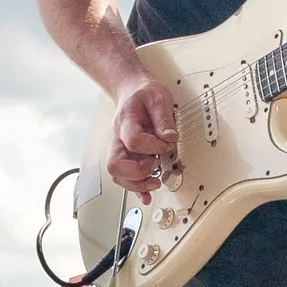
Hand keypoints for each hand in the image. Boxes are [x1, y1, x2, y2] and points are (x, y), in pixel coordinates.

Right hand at [107, 72, 179, 187]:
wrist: (132, 91)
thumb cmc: (143, 94)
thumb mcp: (158, 98)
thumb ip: (164, 119)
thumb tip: (170, 138)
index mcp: (126, 122)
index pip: (133, 140)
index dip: (152, 147)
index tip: (166, 144)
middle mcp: (119, 139)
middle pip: (116, 165)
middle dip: (137, 173)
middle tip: (155, 167)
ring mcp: (121, 149)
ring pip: (119, 176)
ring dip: (137, 184)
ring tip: (156, 182)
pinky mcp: (127, 156)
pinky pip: (126, 178)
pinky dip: (137, 189)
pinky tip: (147, 195)